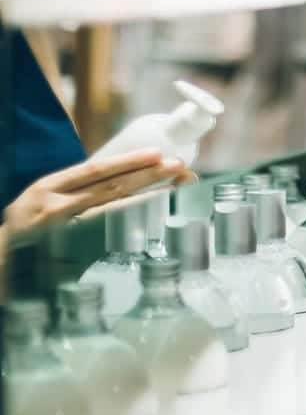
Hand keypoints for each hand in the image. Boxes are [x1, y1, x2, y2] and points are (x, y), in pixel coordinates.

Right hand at [3, 149, 196, 237]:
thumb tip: (126, 176)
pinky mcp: (71, 254)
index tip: (156, 154)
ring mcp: (63, 233)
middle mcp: (55, 208)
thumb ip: (77, 188)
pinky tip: (154, 219)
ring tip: (176, 188)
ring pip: (113, 212)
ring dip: (148, 198)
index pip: (94, 170)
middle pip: (110, 188)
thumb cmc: (28, 225)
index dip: (127, 161)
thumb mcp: (44, 198)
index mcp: (48, 187)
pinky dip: (132, 226)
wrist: (1, 260)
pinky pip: (108, 238)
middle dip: (148, 176)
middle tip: (179, 166)